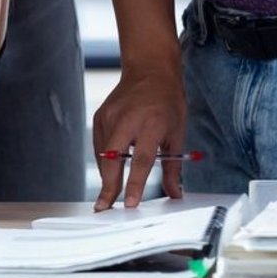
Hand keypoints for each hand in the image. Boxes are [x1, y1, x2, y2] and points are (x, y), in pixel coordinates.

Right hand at [91, 64, 185, 210]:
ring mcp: (110, 116)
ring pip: (103, 154)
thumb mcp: (178, 133)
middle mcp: (127, 119)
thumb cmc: (167, 101)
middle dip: (109, 185)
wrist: (150, 70)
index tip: (130, 204)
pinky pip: (99, 145)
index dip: (135, 184)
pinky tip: (110, 170)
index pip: (142, 160)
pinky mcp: (100, 116)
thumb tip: (175, 193)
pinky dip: (104, 160)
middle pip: (113, 159)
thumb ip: (174, 167)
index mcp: (152, 123)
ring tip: (108, 194)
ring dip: (106, 175)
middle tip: (104, 207)